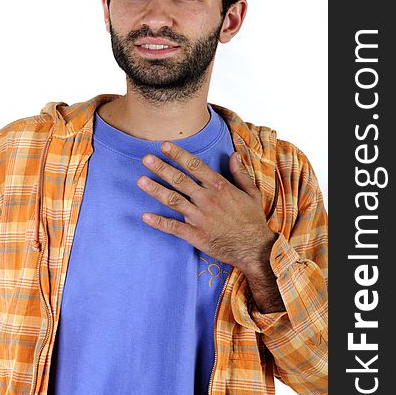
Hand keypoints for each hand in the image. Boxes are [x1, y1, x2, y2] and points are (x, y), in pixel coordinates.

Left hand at [137, 141, 283, 312]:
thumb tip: (234, 155)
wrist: (255, 249)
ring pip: (173, 200)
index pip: (195, 166)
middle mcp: (207, 199)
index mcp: (219, 187)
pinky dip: (158, 222)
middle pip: (179, 180)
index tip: (164, 146)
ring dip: (155, 190)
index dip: (178, 155)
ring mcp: (200, 217)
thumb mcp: (252, 193)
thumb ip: (240, 173)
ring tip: (140, 181)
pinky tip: (145, 216)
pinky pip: (173, 227)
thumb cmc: (253, 220)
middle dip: (161, 168)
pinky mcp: (195, 235)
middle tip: (145, 158)